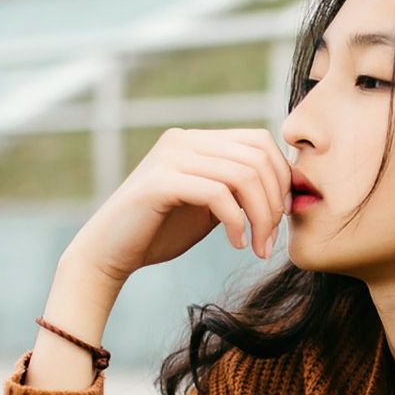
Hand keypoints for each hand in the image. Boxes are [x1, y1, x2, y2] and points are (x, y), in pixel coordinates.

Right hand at [66, 126, 292, 283]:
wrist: (109, 253)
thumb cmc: (160, 232)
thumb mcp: (209, 206)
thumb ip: (237, 189)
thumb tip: (284, 185)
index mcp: (196, 141)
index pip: (259, 142)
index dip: (282, 178)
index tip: (283, 216)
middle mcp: (183, 140)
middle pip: (257, 157)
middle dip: (274, 202)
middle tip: (271, 240)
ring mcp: (170, 157)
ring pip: (243, 175)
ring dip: (261, 217)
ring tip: (258, 247)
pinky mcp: (160, 182)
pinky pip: (218, 194)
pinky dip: (236, 222)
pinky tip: (236, 244)